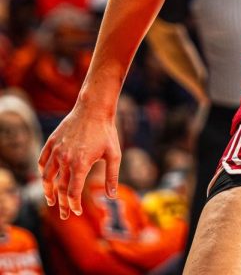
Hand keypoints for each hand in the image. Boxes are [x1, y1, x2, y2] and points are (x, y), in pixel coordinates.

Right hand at [39, 104, 120, 218]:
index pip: (72, 192)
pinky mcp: (51, 142)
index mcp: (80, 164)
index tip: (77, 211)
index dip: (73, 204)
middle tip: (65, 215)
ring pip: (47, 177)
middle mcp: (64, 159)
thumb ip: (112, 176)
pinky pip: (43, 161)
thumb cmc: (106, 132)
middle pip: (59, 187)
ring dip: (48, 191)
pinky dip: (43, 171)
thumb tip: (112, 196)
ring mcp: (56, 151)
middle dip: (61, 204)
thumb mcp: (114, 154)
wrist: (94, 109)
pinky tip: (46, 178)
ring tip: (50, 201)